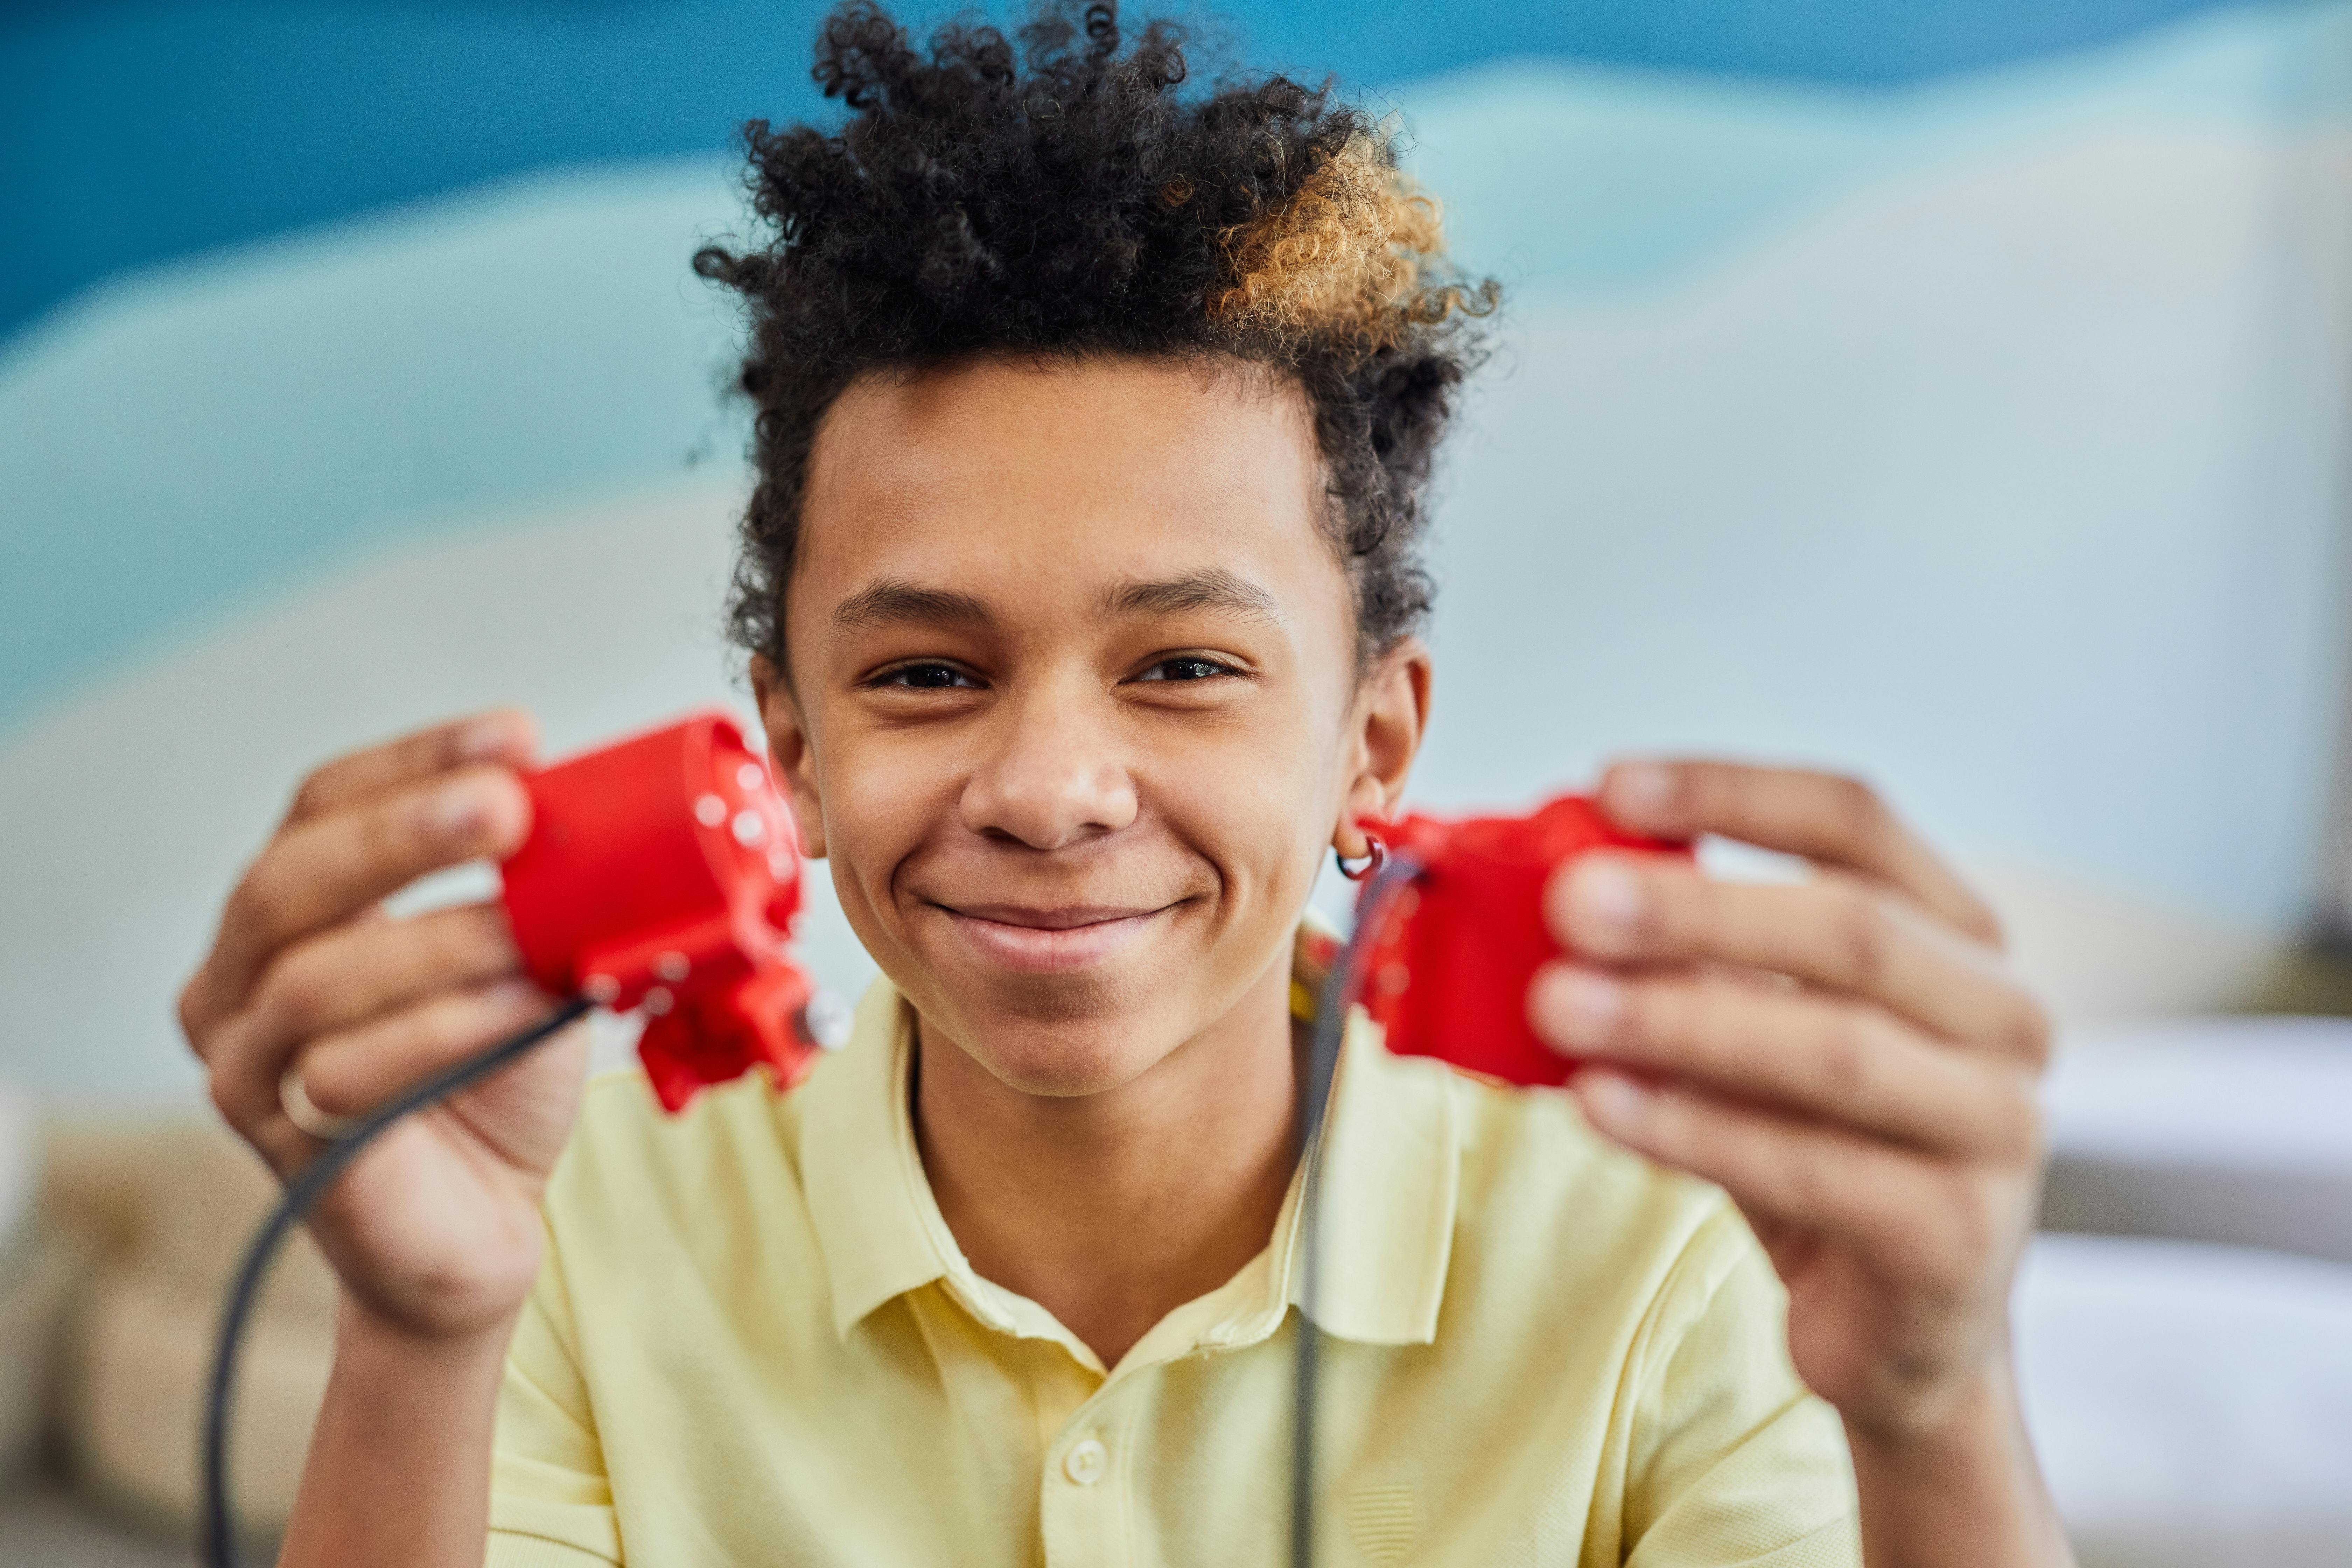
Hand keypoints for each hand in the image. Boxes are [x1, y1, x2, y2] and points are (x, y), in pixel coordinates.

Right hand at [179, 710, 588, 1342]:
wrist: (486, 1219)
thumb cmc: (496, 1078)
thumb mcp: (524, 958)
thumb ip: (535, 890)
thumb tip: (596, 806)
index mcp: (288, 908)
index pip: (325, 802)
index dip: (414, 759)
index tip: (517, 736)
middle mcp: (238, 974)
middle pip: (291, 876)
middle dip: (402, 833)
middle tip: (506, 807)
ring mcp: (243, 1058)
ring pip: (317, 978)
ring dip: (440, 943)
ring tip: (533, 932)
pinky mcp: (279, 1134)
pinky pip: (342, 1070)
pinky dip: (442, 1030)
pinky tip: (519, 1008)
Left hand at [1529, 761, 2046, 1442]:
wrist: (1899, 1324)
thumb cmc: (1820, 1146)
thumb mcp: (1758, 1033)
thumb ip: (1693, 962)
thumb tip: (1560, 885)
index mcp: (1959, 937)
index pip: (1857, 823)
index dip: (1735, 794)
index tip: (1611, 785)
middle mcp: (2003, 1016)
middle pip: (1850, 931)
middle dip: (1698, 909)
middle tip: (1570, 902)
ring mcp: (1996, 1128)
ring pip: (1832, 1050)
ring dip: (1681, 1021)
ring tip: (1559, 1004)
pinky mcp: (1955, 1235)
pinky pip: (1814, 1169)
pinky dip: (1697, 1131)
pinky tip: (1603, 1104)